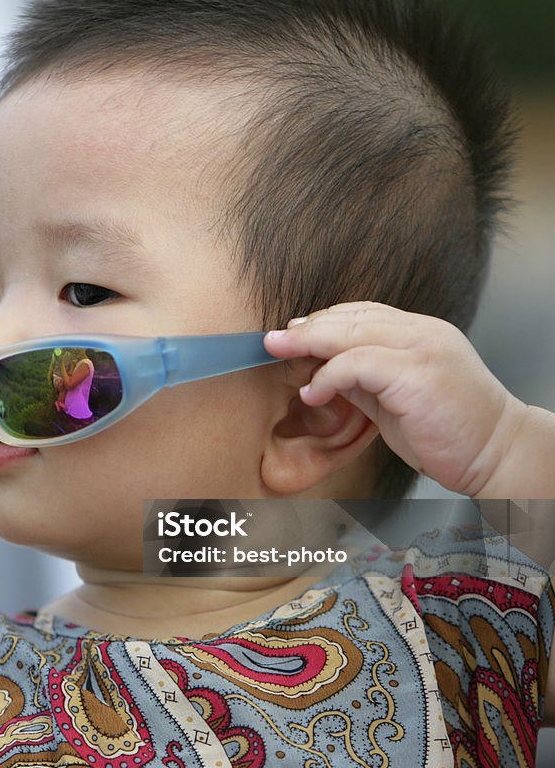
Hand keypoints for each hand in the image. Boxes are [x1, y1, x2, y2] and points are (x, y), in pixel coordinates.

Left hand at [261, 301, 546, 496]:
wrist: (496, 454)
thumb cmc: (446, 432)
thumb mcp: (395, 397)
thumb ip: (363, 378)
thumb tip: (322, 369)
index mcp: (420, 333)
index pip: (362, 313)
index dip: (322, 320)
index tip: (291, 333)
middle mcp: (423, 333)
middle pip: (351, 317)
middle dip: (305, 328)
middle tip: (271, 340)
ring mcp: (422, 349)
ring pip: (351, 332)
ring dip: (308, 344)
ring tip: (280, 355)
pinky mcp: (416, 374)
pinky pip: (357, 363)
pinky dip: (328, 375)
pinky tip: (313, 391)